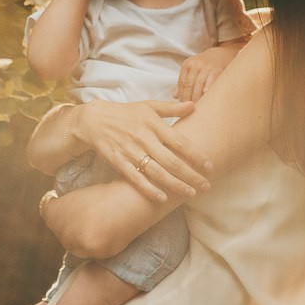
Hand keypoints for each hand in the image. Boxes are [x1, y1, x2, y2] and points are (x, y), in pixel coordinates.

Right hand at [73, 99, 211, 200]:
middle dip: (191, 175)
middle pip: (172, 161)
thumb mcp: (148, 106)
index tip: (210, 166)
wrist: (94, 120)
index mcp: (153, 124)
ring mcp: (131, 151)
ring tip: (190, 193)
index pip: (180, 142)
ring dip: (175, 185)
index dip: (196, 155)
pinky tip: (162, 198)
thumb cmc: (126, 113)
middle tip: (206, 186)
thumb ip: (171, 108)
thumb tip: (194, 106)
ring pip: (157, 172)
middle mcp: (143, 138)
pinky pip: (136, 178)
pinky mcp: (119, 162)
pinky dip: (149, 189)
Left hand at [176, 44, 242, 102]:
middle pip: (189, 85)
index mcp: (187, 65)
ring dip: (196, 97)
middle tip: (189, 109)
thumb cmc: (205, 65)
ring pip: (198, 84)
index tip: (183, 106)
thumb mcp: (192, 69)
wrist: (222, 54)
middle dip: (188, 98)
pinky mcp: (216, 70)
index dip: (182, 96)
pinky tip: (205, 95)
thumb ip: (184, 82)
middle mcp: (195, 65)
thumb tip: (174, 96)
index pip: (182, 83)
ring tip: (197, 107)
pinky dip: (207, 88)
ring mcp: (206, 67)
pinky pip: (210, 81)